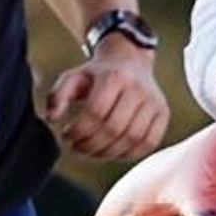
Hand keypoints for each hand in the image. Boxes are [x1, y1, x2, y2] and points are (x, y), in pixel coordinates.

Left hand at [45, 46, 169, 161]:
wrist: (129, 61)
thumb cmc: (96, 75)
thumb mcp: (73, 78)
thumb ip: (58, 96)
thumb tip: (51, 118)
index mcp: (114, 76)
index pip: (96, 112)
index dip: (78, 131)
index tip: (66, 136)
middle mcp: (138, 88)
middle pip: (114, 128)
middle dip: (91, 145)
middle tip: (76, 148)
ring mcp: (154, 101)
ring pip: (132, 139)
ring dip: (108, 153)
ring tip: (91, 152)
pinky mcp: (163, 113)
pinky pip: (148, 143)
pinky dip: (129, 154)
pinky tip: (112, 152)